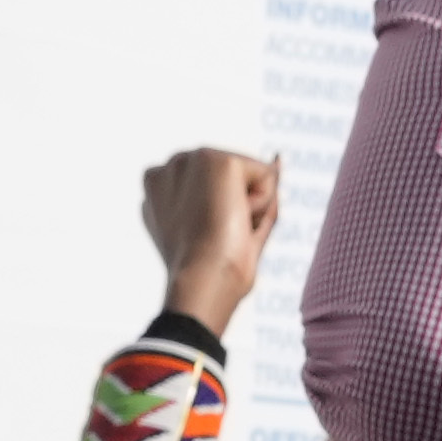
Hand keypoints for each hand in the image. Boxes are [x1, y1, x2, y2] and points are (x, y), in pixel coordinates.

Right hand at [140, 147, 283, 339]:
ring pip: (251, 175)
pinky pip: (267, 176)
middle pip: (235, 178)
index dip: (224, 216)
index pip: (215, 187)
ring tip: (225, 230)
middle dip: (238, 206)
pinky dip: (262, 204)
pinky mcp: (216, 161)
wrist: (202, 283)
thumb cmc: (212, 270)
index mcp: (164, 187)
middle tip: (219, 237)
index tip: (206, 238)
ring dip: (250, 207)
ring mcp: (192, 159)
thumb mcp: (231, 226)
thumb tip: (278, 157)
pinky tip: (236, 221)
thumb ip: (252, 190)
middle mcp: (172, 166)